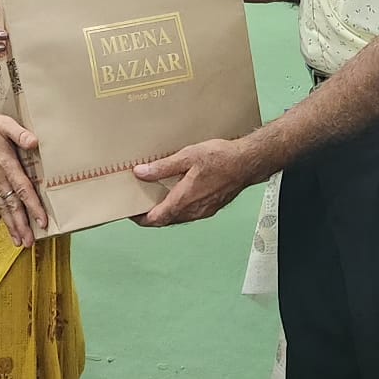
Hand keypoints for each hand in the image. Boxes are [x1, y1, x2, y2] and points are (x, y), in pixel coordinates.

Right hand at [0, 105, 46, 247]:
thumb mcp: (4, 122)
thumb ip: (20, 133)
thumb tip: (34, 142)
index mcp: (5, 163)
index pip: (22, 188)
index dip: (32, 205)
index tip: (41, 220)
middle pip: (12, 204)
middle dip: (21, 224)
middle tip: (30, 243)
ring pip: (4, 207)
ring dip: (12, 225)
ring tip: (21, 242)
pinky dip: (4, 217)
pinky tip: (9, 226)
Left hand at [133, 138, 256, 226]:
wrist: (247, 162)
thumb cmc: (221, 159)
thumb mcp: (187, 157)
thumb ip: (162, 167)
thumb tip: (141, 173)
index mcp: (184, 200)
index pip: (156, 219)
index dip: (141, 219)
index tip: (131, 213)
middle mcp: (193, 210)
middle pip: (166, 221)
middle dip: (151, 216)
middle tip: (139, 206)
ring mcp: (204, 211)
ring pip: (178, 218)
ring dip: (165, 212)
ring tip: (155, 199)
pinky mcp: (211, 207)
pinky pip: (189, 213)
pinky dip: (178, 208)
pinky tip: (177, 195)